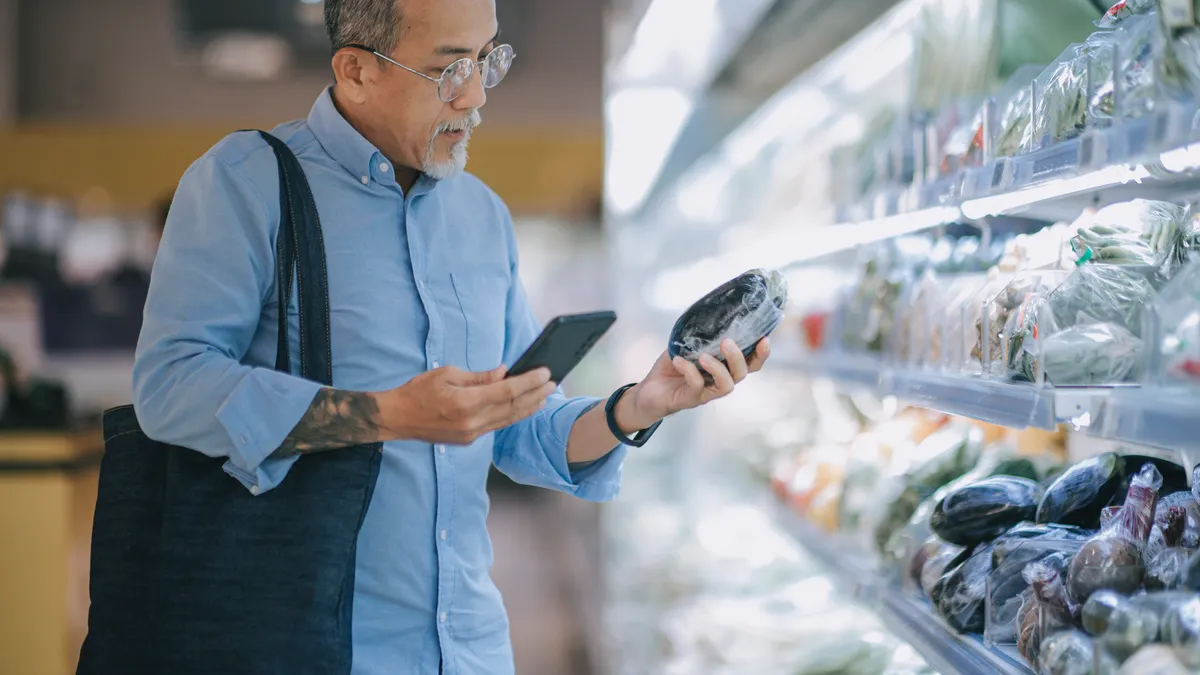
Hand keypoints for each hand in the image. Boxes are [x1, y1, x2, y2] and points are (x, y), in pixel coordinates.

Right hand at [379, 365, 556, 444]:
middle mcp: (471, 421)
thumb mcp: (447, 374)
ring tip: (545, 397)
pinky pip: (497, 426)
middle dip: (535, 394)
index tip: (544, 373)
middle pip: (512, 407)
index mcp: (465, 402)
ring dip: (528, 408)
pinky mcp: (469, 440)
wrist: (398, 419)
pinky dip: (513, 416)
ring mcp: (471, 434)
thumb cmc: (418, 391)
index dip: (529, 382)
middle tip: (553, 383)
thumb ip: (479, 377)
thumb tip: (504, 372)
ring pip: (508, 420)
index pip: (507, 391)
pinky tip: (523, 408)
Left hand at [614, 338, 770, 431]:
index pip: (751, 363)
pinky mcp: (690, 400)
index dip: (761, 353)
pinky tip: (678, 360)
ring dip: (718, 369)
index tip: (764, 338)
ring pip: (726, 385)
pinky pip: (696, 386)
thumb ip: (698, 334)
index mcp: (724, 368)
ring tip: (704, 356)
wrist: (648, 392)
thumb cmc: (671, 368)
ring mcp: (706, 393)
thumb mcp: (685, 346)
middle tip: (727, 342)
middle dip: (738, 357)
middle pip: (743, 374)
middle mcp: (719, 382)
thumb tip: (708, 311)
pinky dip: (689, 371)